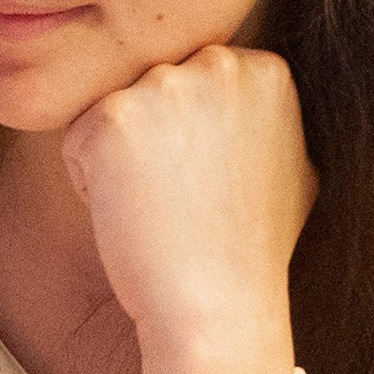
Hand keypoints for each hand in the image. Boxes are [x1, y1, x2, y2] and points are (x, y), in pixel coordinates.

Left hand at [62, 43, 315, 373]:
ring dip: (122, 162)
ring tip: (161, 209)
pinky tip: (133, 216)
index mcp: (264, 70)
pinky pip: (78, 141)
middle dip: (157, 143)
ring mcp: (163, 85)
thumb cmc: (254, 252)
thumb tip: (252, 96)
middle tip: (185, 201)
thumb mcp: (294, 168)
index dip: (197, 140)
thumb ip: (266, 117)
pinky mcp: (112, 117)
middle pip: (153, 91)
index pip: (197, 83)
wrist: (217, 308)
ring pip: (114, 114)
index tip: (215, 185)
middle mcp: (218, 64)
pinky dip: (90, 183)